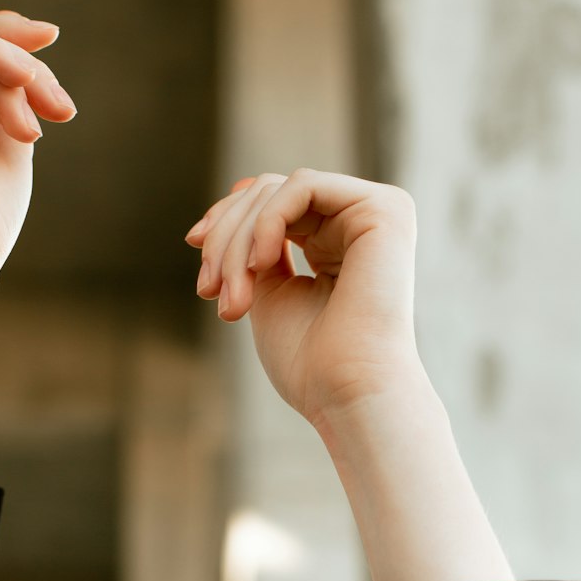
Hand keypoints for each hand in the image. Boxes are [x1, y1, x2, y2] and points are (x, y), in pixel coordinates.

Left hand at [187, 169, 420, 427]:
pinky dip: (266, 222)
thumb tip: (237, 188)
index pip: (272, 203)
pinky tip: (259, 265)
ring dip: (238, 241)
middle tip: (209, 291)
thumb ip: (255, 243)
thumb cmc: (310, 362)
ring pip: (277, 191)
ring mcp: (377, 212)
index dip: (226, 220)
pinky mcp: (384, 208)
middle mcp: (361, 221)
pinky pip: (302, 186)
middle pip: (268, 193)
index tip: (195, 251)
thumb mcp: (267, 289)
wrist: (347, 394)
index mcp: (338, 242)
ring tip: (234, 298)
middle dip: (225, 238)